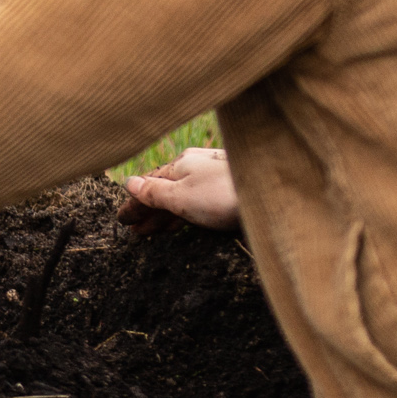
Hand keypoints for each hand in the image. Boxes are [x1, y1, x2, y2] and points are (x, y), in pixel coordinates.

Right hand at [118, 147, 238, 237]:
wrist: (275, 194)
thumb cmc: (224, 194)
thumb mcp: (182, 196)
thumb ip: (155, 191)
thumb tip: (129, 182)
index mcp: (182, 164)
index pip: (149, 184)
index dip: (134, 203)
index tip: (121, 220)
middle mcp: (198, 168)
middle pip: (166, 191)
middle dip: (149, 210)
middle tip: (134, 232)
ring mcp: (216, 180)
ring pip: (183, 198)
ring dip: (165, 215)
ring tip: (153, 233)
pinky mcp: (232, 194)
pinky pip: (199, 205)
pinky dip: (185, 216)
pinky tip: (185, 224)